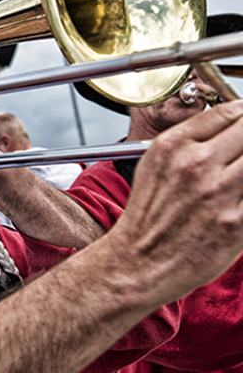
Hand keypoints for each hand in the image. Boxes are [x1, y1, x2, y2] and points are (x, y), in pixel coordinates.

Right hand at [113, 100, 242, 300]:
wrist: (140, 260)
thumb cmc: (150, 215)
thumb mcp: (156, 164)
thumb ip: (191, 141)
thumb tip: (231, 126)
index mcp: (173, 145)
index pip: (230, 111)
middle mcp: (196, 164)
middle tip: (242, 154)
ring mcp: (218, 192)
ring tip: (239, 175)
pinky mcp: (236, 222)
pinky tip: (240, 199)